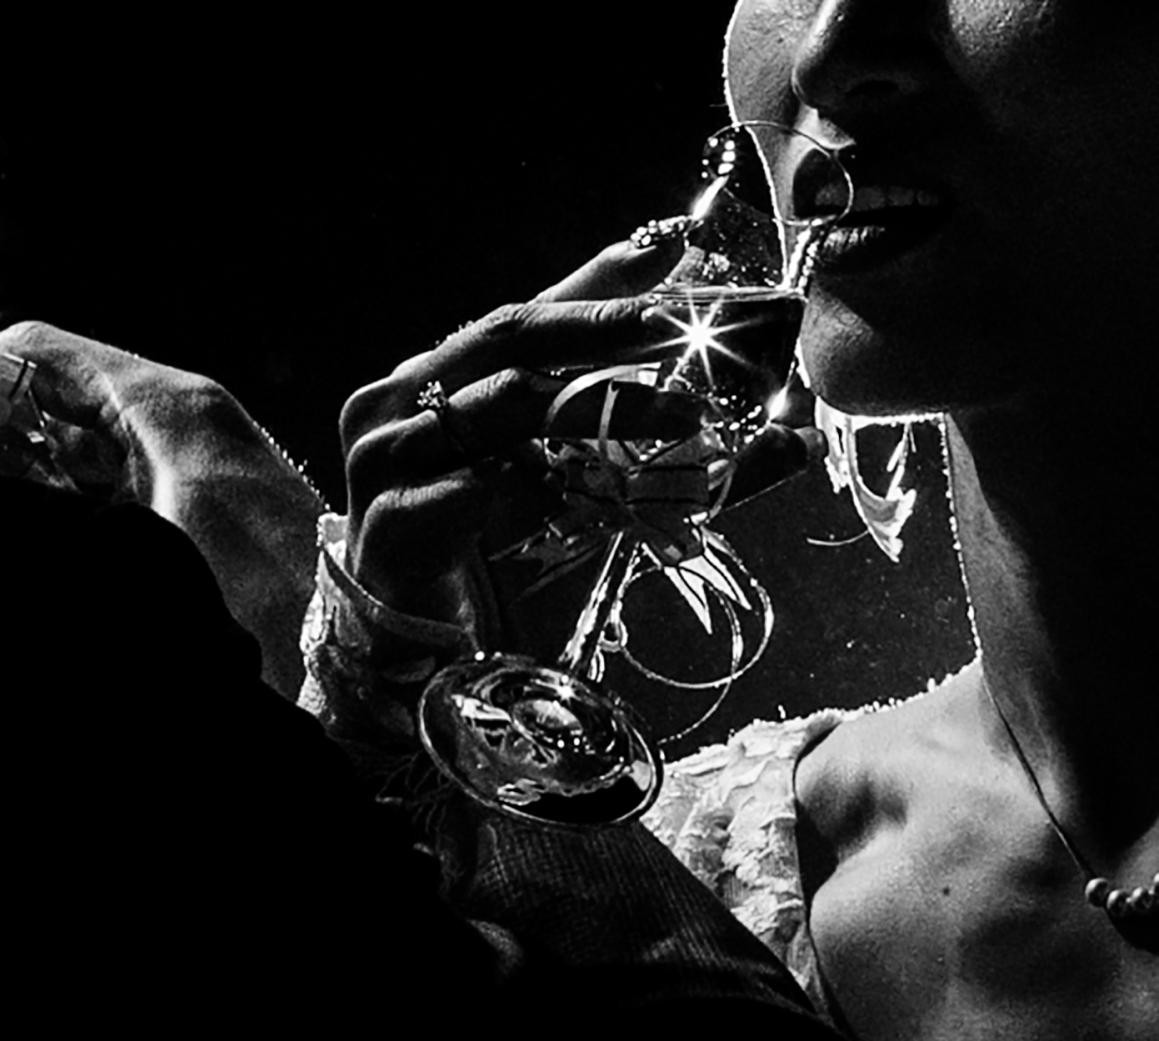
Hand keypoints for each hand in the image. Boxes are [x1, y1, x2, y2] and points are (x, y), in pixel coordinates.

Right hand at [0, 321, 325, 700]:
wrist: (370, 651)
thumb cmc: (273, 607)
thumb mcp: (144, 560)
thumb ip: (49, 514)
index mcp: (168, 406)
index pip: (32, 351)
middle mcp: (181, 418)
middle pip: (48, 394)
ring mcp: (193, 461)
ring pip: (76, 441)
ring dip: (12, 469)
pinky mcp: (201, 508)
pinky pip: (109, 481)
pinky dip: (60, 496)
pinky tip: (30, 523)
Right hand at [340, 236, 820, 635]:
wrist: (412, 653)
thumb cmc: (492, 565)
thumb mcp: (585, 506)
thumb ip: (674, 468)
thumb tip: (791, 440)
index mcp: (447, 381)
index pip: (534, 312)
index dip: (603, 278)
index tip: (678, 248)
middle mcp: (408, 402)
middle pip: (517, 336)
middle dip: (613, 321)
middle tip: (697, 317)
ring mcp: (389, 458)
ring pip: (502, 407)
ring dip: (598, 405)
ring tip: (686, 418)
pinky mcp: (386, 524)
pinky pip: (461, 494)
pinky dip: (520, 492)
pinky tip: (564, 496)